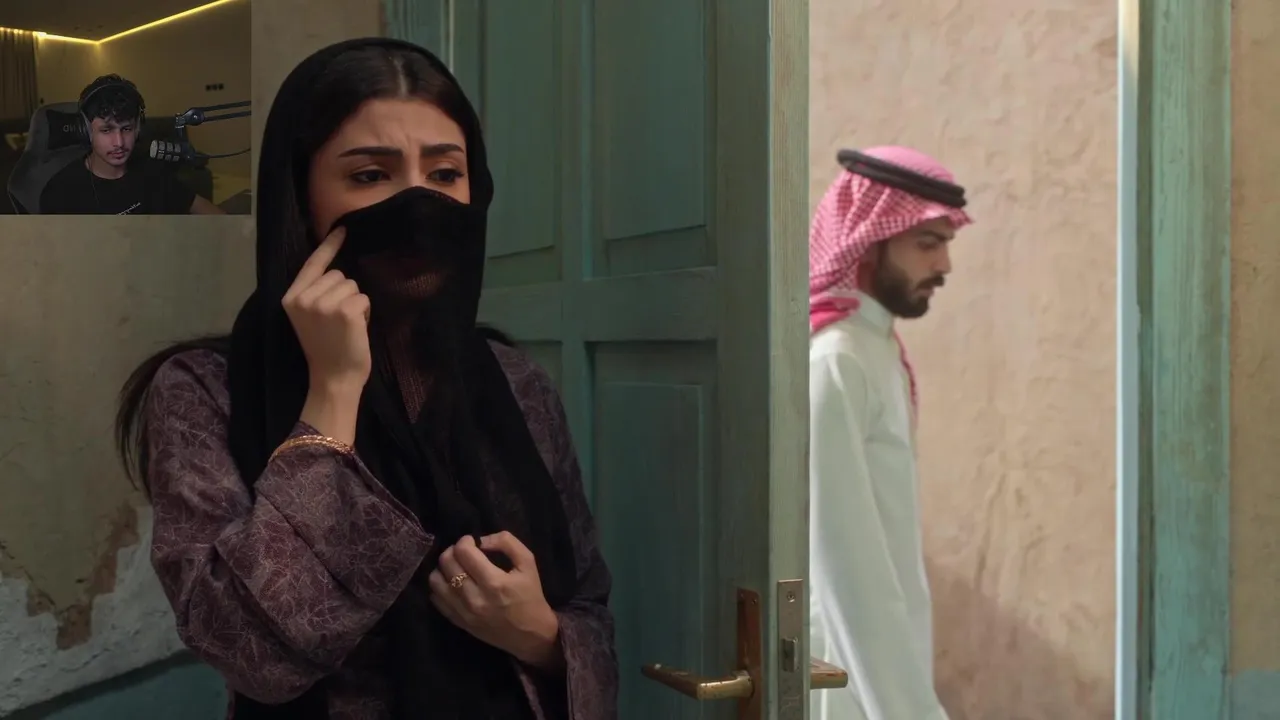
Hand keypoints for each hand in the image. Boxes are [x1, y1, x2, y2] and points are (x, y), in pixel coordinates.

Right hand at [281, 227, 371, 393]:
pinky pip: (363, 297)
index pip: (312, 264)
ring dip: (355, 303)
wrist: (333, 378)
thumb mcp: (310, 317)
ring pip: (352, 285)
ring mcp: (323, 303)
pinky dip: (365, 312)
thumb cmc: (326, 349)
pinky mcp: (344, 310)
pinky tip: (355, 329)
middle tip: (338, 321)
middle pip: (338, 274)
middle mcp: (304, 298)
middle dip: (344, 293)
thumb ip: (316, 293)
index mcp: (291, 298)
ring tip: (345, 326)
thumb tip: (338, 271)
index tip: (342, 229)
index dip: (328, 246)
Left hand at [428, 532, 561, 669]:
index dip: (465, 541)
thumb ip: (507, 543)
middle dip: (452, 551)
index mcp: (494, 582)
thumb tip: (481, 540)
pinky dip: (440, 586)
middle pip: (447, 563)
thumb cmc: (531, 597)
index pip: (463, 552)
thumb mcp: (528, 563)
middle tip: (463, 552)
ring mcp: (464, 612)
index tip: (472, 541)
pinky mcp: (459, 622)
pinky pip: (436, 599)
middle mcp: (475, 598)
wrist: (531, 635)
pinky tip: (452, 583)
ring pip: (436, 581)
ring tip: (455, 567)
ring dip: (443, 568)